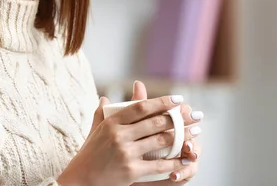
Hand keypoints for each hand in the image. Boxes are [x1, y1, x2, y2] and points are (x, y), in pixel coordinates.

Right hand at [57, 83, 201, 185]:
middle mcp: (119, 135)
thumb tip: (106, 98)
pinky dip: (176, 162)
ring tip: (195, 132)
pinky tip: (186, 158)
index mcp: (112, 122)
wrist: (81, 179)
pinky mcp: (131, 170)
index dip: (162, 101)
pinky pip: (159, 165)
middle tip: (194, 114)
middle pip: (155, 122)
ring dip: (182, 136)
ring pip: (161, 141)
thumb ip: (102, 112)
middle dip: (179, 117)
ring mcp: (125, 153)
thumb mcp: (96, 130)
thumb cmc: (90, 153)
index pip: (141, 107)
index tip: (178, 98)